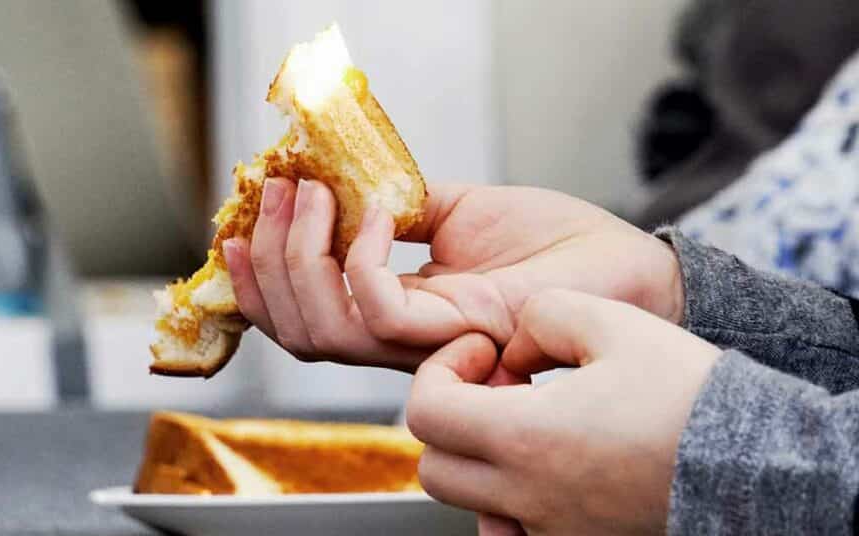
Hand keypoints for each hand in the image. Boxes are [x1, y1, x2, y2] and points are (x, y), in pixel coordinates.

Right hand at [223, 179, 684, 370]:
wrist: (626, 264)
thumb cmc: (554, 242)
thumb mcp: (458, 210)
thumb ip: (399, 208)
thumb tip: (344, 187)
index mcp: (396, 313)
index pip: (303, 318)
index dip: (259, 278)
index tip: (243, 219)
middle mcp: (400, 339)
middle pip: (299, 330)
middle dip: (268, 262)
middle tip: (275, 194)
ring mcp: (425, 341)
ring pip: (325, 328)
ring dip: (300, 255)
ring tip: (312, 193)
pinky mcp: (455, 328)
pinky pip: (379, 306)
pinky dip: (362, 254)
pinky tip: (378, 212)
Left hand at [406, 289, 719, 534]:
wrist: (759, 468)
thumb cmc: (692, 398)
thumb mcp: (615, 322)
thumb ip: (542, 314)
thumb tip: (511, 344)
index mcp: (527, 438)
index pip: (426, 410)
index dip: (442, 368)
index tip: (482, 352)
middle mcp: (528, 496)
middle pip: (433, 464)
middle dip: (448, 414)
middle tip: (494, 387)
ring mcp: (550, 528)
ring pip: (466, 501)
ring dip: (473, 458)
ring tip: (521, 425)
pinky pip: (509, 531)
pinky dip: (508, 502)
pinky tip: (544, 470)